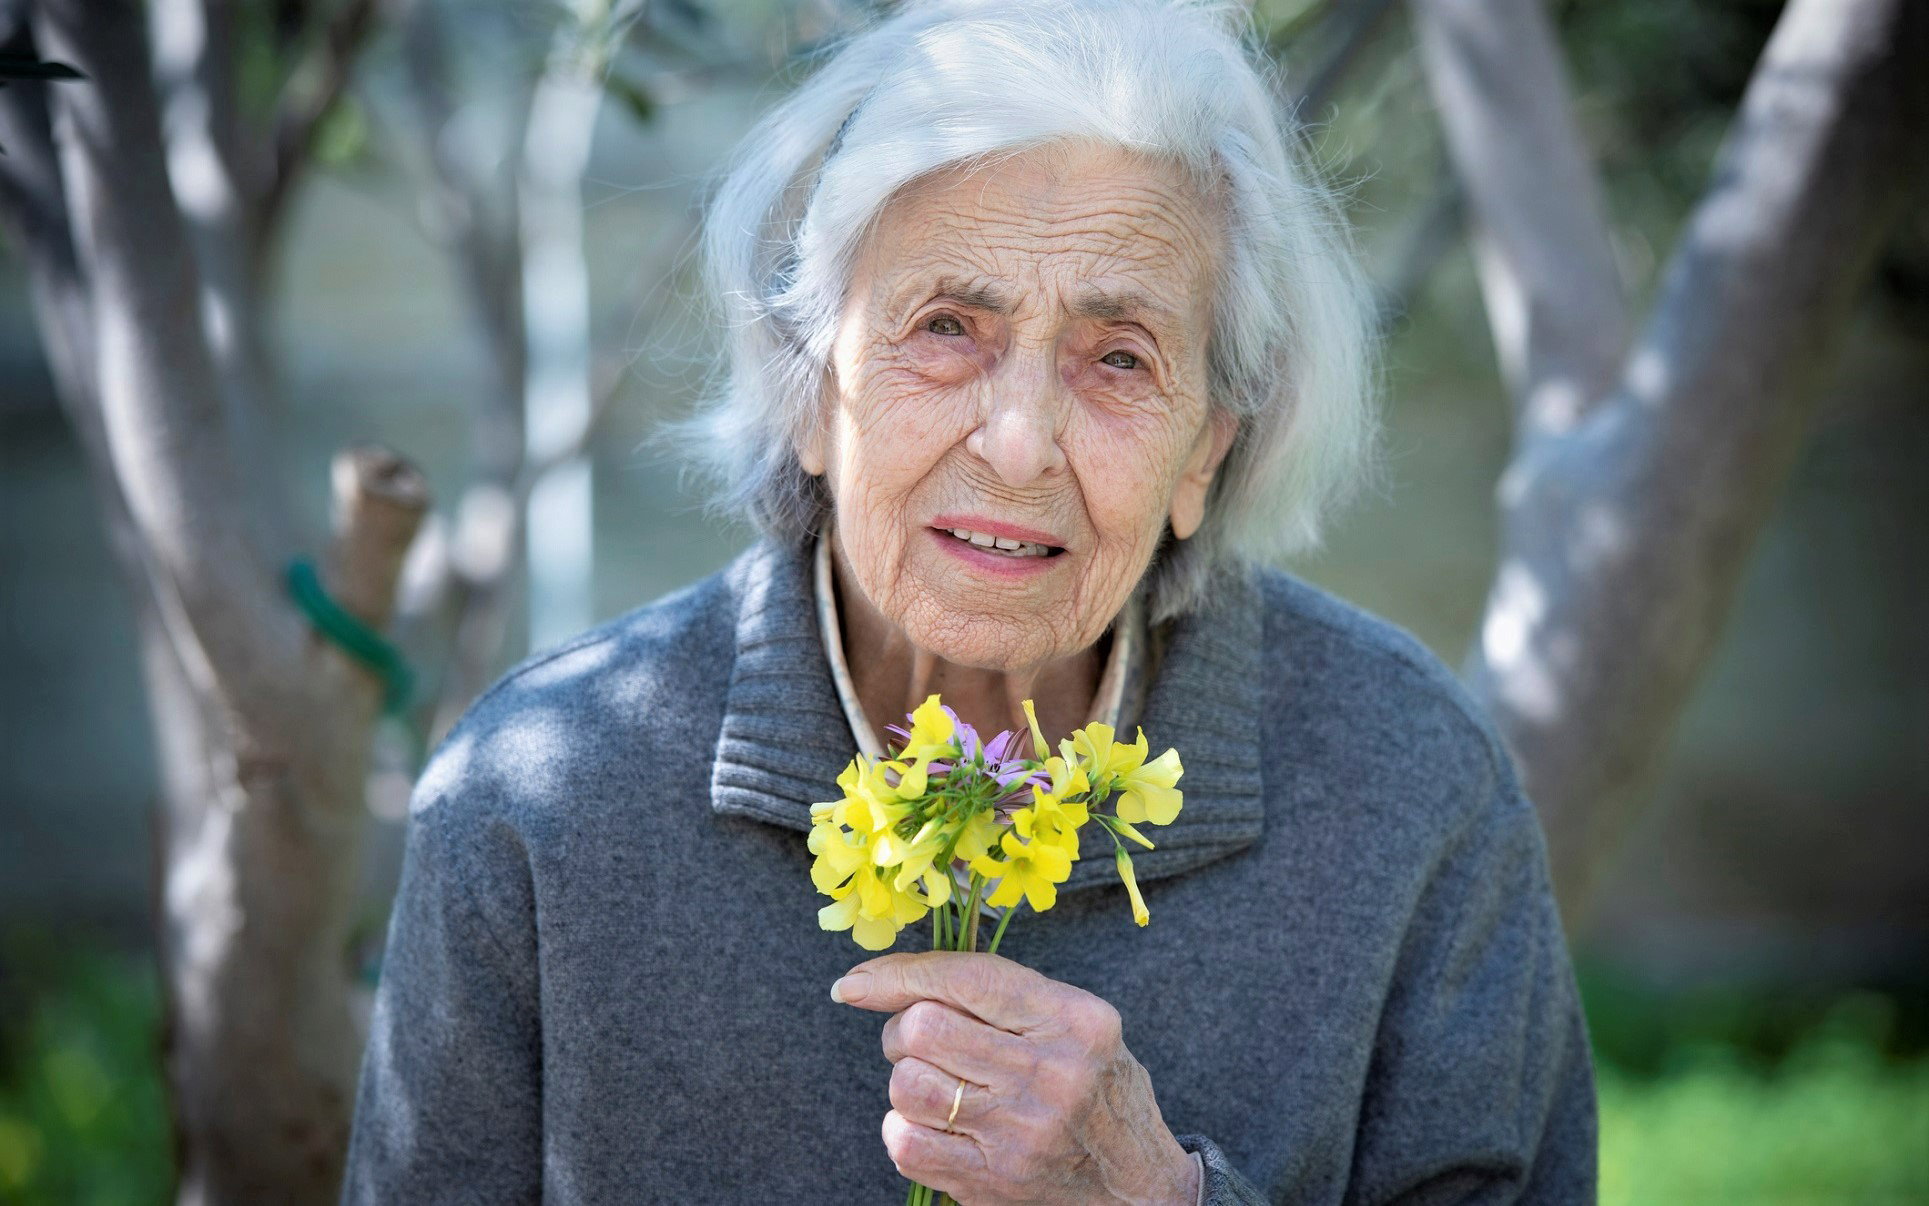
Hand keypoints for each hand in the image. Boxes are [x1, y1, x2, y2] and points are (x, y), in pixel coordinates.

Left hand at [832, 951, 1199, 1205]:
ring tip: (936, 1083)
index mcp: (1075, 1020)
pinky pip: (906, 1143)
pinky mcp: (992, 1182)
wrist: (1137, 1185)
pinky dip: (904, 1127)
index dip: (900, 974)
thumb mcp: (1076, 1022)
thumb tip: (886, 978)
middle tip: (922, 1041)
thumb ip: (1000, 993)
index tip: (856, 982)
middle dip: (903, 1028)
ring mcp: (1020, 1134)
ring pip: (906, 1085)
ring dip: (905, 1079)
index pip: (968, 980)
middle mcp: (1050, 1075)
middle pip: (924, 1028)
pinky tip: (935, 1124)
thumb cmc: (1095, 1087)